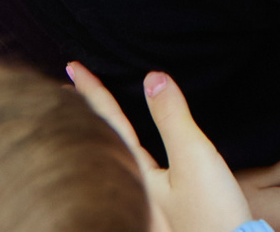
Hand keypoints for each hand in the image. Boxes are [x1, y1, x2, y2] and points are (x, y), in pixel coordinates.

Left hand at [68, 63, 253, 231]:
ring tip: (91, 111)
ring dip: (104, 128)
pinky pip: (131, 164)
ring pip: (116, 152)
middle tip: (69, 85)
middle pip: (102, 138)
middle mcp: (131, 185)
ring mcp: (144, 198)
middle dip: (86, 111)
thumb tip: (152, 77)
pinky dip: (122, 145)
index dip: (91, 90)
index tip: (72, 66)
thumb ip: (172, 117)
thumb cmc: (211, 213)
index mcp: (132, 172)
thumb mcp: (193, 158)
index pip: (106, 121)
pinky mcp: (161, 206)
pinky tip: (129, 148)